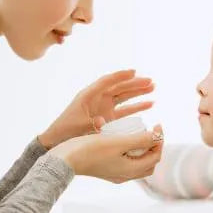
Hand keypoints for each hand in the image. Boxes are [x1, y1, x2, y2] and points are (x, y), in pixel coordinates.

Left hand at [39, 69, 154, 148]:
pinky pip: (125, 110)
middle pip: (119, 87)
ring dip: (138, 92)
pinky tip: (150, 104)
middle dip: (135, 83)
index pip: (107, 81)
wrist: (59, 140)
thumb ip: (92, 123)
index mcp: (89, 95)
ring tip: (153, 87)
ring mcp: (104, 107)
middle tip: (150, 81)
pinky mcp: (109, 117)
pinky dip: (137, 106)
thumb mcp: (79, 126)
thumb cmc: (66, 131)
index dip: (120, 76)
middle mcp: (98, 98)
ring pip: (124, 96)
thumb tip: (103, 120)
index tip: (134, 72)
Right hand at [48, 125, 163, 182]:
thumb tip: (158, 136)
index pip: (155, 156)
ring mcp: (116, 174)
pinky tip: (125, 141)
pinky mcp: (107, 170)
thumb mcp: (118, 142)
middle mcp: (125, 175)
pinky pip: (127, 162)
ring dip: (143, 150)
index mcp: (131, 170)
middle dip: (154, 147)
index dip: (160, 140)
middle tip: (152, 131)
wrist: (65, 159)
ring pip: (138, 163)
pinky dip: (132, 152)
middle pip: (149, 162)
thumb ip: (140, 140)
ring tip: (140, 134)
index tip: (157, 125)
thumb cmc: (90, 150)